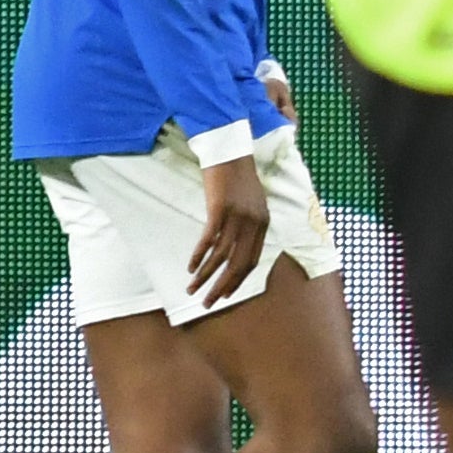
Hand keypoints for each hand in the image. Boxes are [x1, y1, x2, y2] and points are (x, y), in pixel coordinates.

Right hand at [189, 152, 269, 302]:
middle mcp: (253, 223)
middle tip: (207, 303)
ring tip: (192, 289)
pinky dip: (199, 256)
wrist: (230, 150)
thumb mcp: (251, 202)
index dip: (238, 280)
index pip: (252, 261)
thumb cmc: (237, 176)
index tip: (225, 294)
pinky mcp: (220, 209)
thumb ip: (248, 223)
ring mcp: (237, 216)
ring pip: (221, 256)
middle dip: (221, 287)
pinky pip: (209, 240)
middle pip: (238, 265)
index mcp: (262, 223)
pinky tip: (190, 267)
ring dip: (205, 276)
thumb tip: (236, 245)